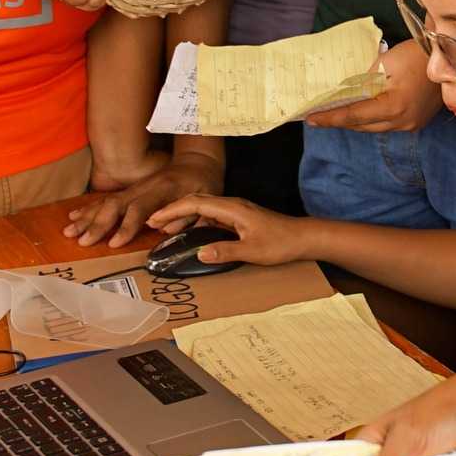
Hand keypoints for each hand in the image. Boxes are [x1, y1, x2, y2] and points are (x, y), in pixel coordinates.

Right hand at [66, 153, 220, 246]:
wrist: (198, 160)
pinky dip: (89, 208)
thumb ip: (185, 216)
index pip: (141, 208)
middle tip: (82, 241)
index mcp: (165, 189)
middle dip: (97, 224)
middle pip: (116, 204)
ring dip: (87, 217)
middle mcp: (145, 186)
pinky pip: (106, 199)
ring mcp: (135, 186)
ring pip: (107, 201)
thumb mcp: (205, 198)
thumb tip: (160, 229)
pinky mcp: (130, 189)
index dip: (127, 226)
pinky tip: (74, 216)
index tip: (114, 243)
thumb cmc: (204, 183)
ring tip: (69, 231)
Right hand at [145, 194, 307, 265]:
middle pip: (196, 202)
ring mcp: (235, 211)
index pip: (195, 203)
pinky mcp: (239, 218)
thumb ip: (225, 251)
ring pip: (203, 209)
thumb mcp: (252, 251)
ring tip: (166, 230)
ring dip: (184, 217)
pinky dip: (197, 223)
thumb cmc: (281, 243)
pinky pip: (212, 217)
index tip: (154, 218)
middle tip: (152, 223)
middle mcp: (231, 205)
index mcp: (232, 208)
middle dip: (173, 211)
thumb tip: (199, 253)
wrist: (303, 238)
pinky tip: (191, 234)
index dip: (172, 210)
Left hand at [303, 40, 439, 132]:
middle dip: (341, 120)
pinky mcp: (418, 122)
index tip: (311, 119)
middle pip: (363, 126)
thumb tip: (345, 92)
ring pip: (375, 127)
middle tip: (319, 116)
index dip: (330, 117)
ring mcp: (412, 124)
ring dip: (357, 121)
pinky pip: (389, 124)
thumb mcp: (383, 63)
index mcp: (393, 107)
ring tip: (338, 113)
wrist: (449, 56)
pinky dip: (373, 118)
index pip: (353, 115)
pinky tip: (363, 109)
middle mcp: (402, 122)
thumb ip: (362, 80)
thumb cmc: (415, 54)